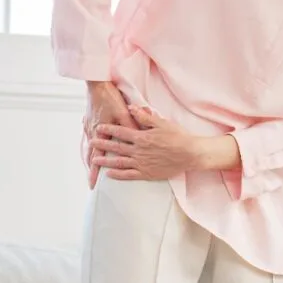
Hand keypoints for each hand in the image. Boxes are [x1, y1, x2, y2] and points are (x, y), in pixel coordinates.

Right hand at [82, 80, 136, 188]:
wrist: (98, 83)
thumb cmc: (111, 97)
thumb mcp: (123, 113)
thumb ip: (131, 128)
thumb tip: (139, 141)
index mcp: (102, 132)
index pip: (98, 157)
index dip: (96, 171)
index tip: (94, 184)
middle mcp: (93, 131)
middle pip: (91, 155)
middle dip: (91, 170)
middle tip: (91, 183)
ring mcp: (89, 126)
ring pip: (89, 147)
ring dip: (90, 159)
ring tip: (91, 170)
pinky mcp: (89, 120)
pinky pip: (88, 137)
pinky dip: (89, 146)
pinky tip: (90, 149)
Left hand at [90, 106, 204, 180]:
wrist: (190, 154)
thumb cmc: (178, 137)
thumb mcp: (162, 123)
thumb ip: (144, 116)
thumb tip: (130, 107)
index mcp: (142, 137)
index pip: (121, 131)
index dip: (108, 129)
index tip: (98, 128)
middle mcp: (139, 151)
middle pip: (116, 147)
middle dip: (102, 144)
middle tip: (91, 142)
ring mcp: (142, 163)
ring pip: (119, 162)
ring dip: (105, 161)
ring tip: (94, 159)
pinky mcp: (147, 173)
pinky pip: (128, 175)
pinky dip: (117, 174)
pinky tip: (109, 174)